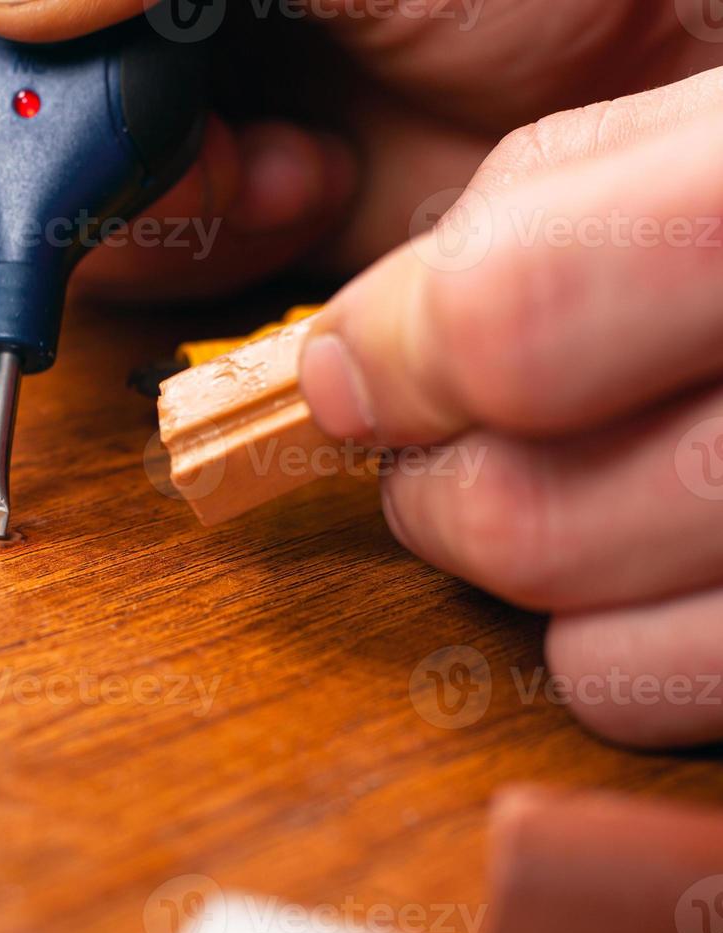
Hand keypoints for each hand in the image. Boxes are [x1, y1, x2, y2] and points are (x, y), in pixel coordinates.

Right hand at [0, 0, 722, 295]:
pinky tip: (293, 202)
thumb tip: (4, 1)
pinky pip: (113, 269)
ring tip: (273, 166)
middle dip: (18, 135)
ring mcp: (148, 116)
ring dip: (130, 210)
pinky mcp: (198, 214)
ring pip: (19, 194)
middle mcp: (109, 18)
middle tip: (150, 136)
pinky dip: (188, 257)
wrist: (642, 77)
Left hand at [298, 67, 722, 748]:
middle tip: (443, 439)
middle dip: (433, 487)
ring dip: (523, 571)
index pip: (507, 329)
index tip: (353, 368)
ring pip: (582, 651)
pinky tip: (648, 552)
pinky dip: (611, 642)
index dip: (393, 358)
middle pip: (519, 523)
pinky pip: (653, 701)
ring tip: (566, 481)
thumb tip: (360, 358)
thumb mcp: (712, 123)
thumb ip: (536, 208)